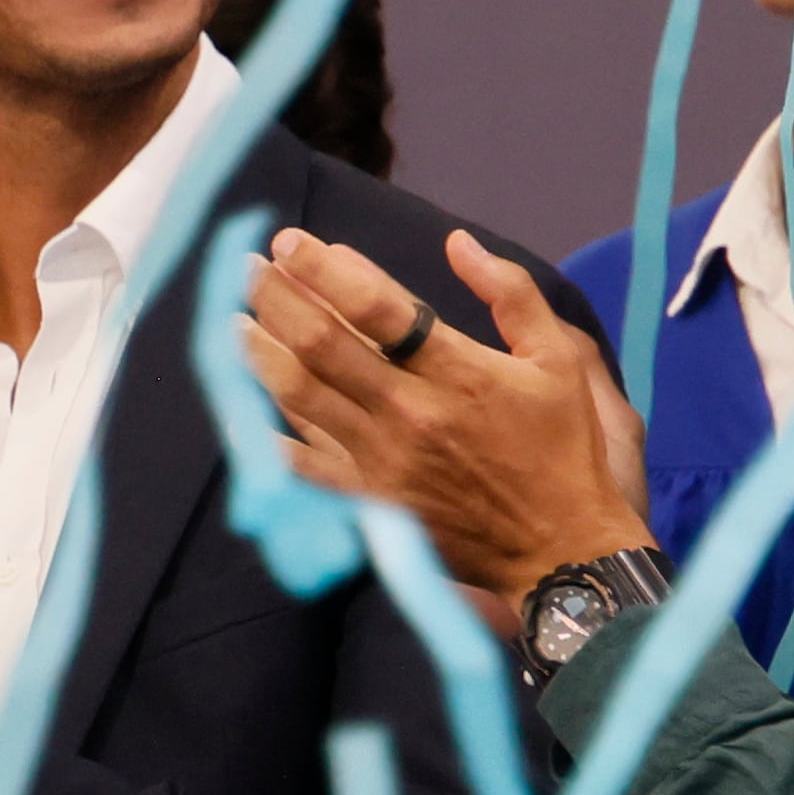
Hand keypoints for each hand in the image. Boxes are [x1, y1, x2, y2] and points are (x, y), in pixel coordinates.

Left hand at [239, 228, 649, 630]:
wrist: (562, 552)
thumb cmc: (563, 451)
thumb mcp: (560, 360)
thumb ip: (511, 294)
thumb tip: (457, 243)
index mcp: (458, 371)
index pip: (377, 306)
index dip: (326, 268)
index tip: (292, 243)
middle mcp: (411, 412)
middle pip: (322, 344)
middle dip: (276, 297)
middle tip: (246, 267)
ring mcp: (384, 461)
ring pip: (300, 396)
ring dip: (257, 352)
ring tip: (230, 318)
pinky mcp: (371, 503)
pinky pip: (301, 467)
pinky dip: (263, 437)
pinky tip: (236, 408)